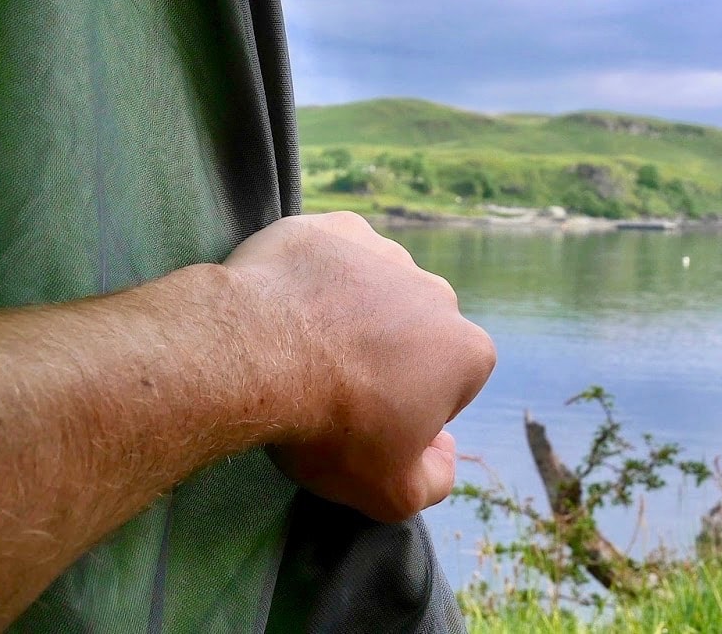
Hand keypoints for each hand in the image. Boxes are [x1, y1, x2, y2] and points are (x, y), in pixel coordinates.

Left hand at [221, 212, 495, 522]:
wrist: (255, 354)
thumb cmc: (330, 428)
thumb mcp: (391, 494)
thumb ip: (435, 480)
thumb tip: (443, 451)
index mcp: (466, 351)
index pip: (449, 388)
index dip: (408, 411)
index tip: (366, 424)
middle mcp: (438, 292)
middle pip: (415, 332)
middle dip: (386, 355)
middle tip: (332, 385)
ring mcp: (385, 252)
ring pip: (374, 289)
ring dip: (351, 312)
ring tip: (301, 345)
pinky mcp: (334, 227)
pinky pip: (332, 255)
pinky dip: (315, 275)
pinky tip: (284, 305)